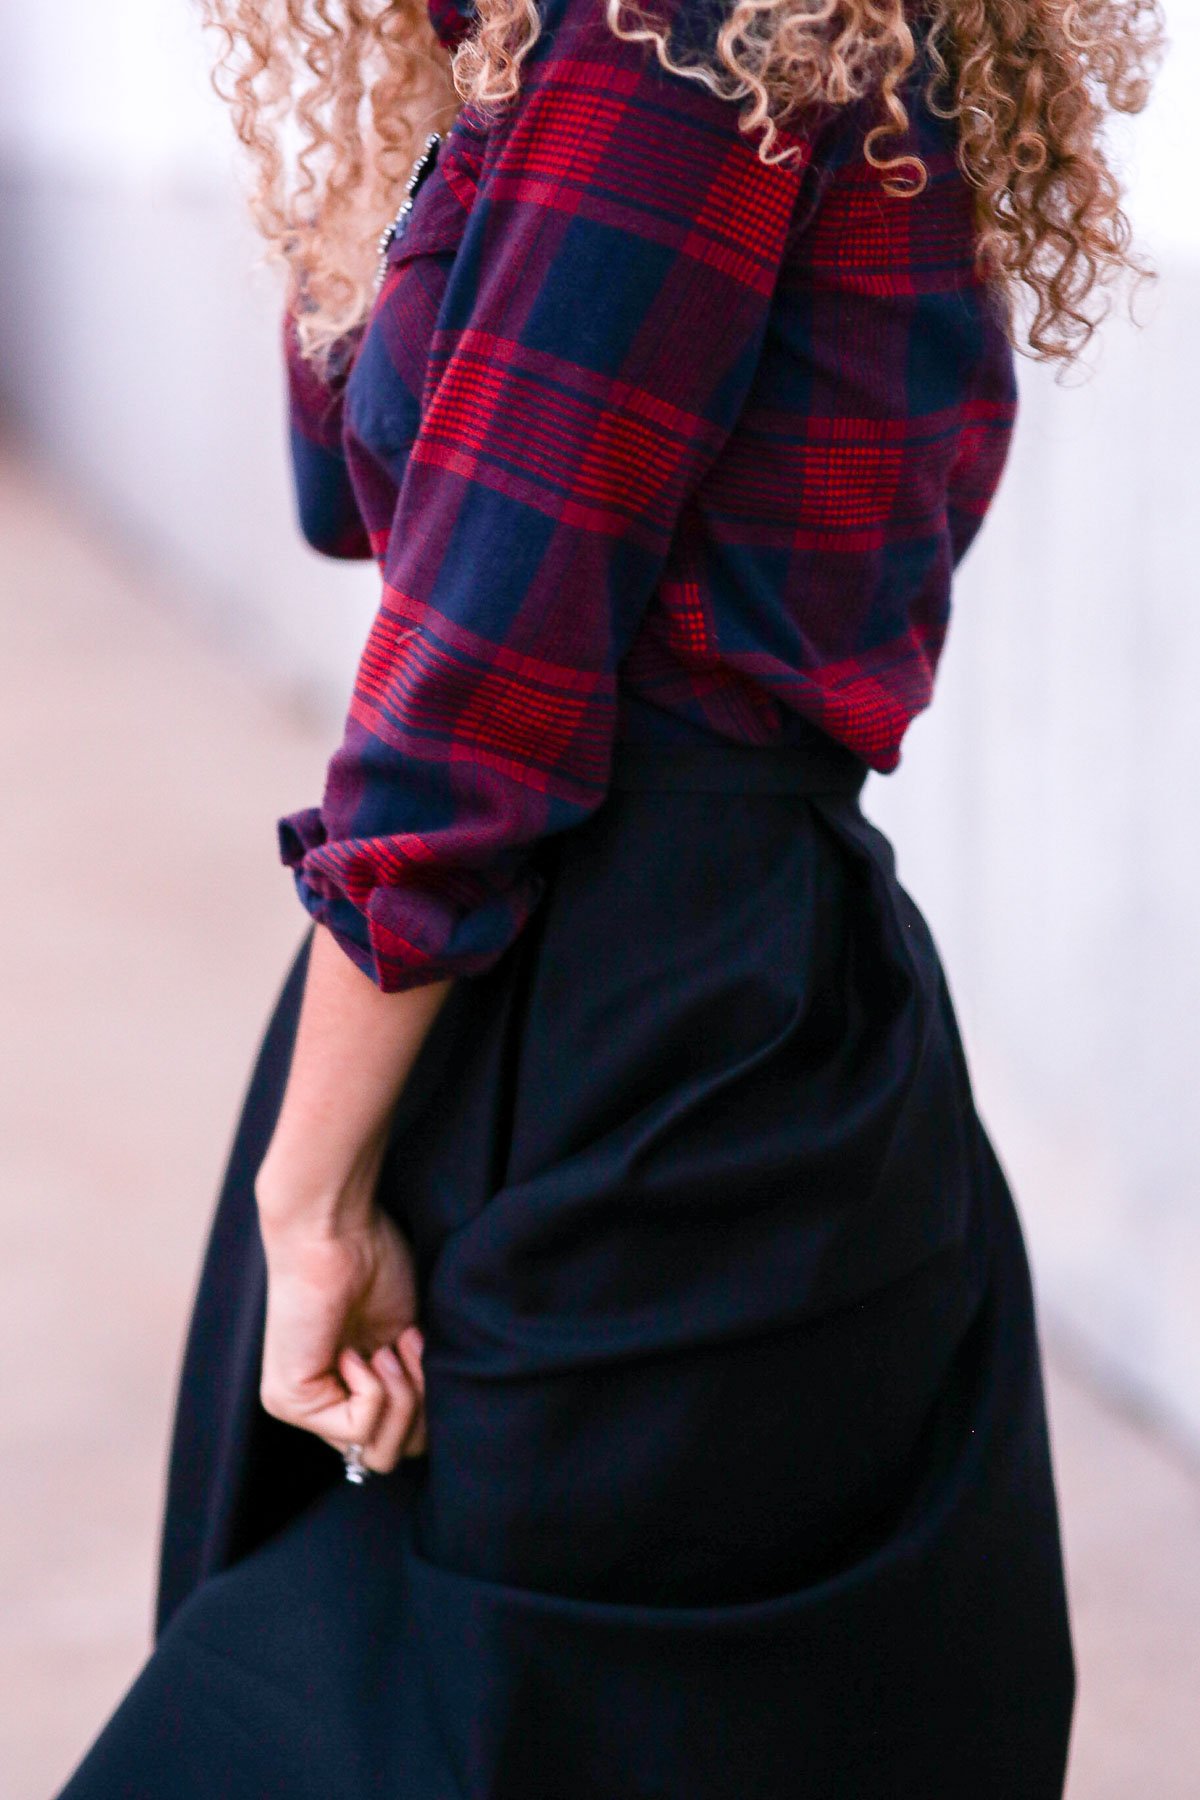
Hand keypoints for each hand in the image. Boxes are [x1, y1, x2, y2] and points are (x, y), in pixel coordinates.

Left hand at [257, 1205, 427, 1472]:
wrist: (336, 1228)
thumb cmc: (374, 1261)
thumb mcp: (408, 1337)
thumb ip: (416, 1386)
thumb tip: (435, 1435)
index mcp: (349, 1385)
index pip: (401, 1439)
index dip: (427, 1403)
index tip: (420, 1345)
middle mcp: (322, 1402)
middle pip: (392, 1456)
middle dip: (419, 1408)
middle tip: (407, 1349)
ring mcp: (302, 1406)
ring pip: (378, 1453)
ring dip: (401, 1397)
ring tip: (389, 1347)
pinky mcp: (290, 1401)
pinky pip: (358, 1427)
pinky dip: (375, 1387)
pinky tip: (357, 1348)